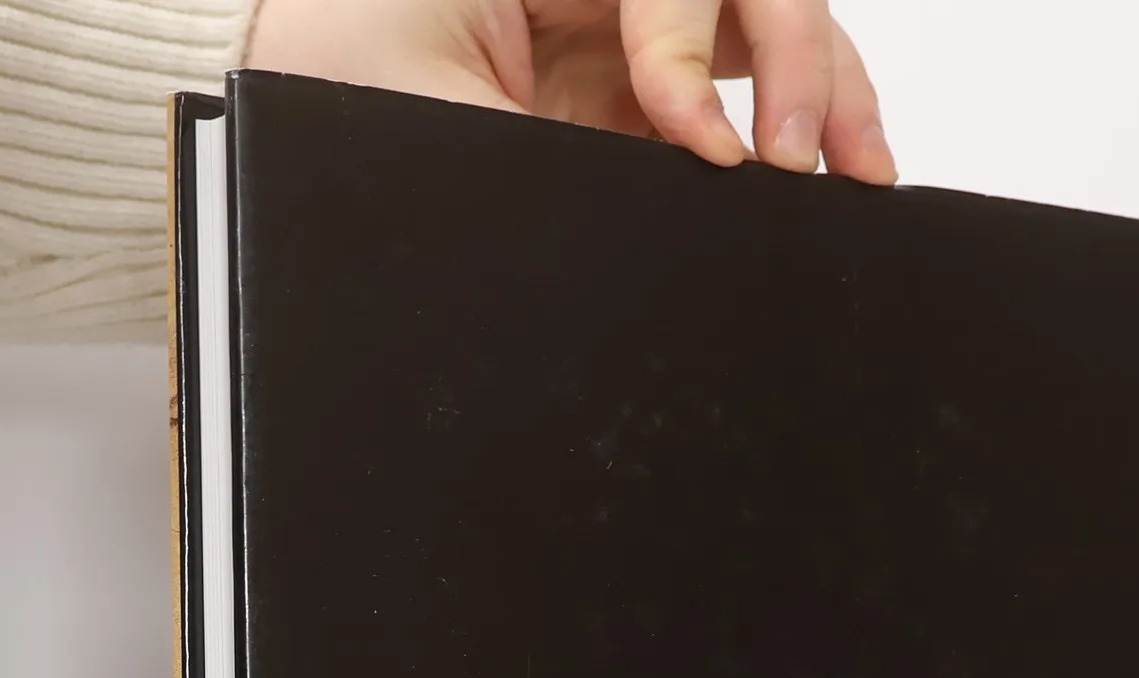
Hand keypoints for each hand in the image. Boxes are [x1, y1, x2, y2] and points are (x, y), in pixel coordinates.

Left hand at [246, 0, 895, 183]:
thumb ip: (550, 151)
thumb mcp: (431, 115)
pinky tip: (828, 177)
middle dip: (797, 54)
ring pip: (758, 29)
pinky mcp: (633, 110)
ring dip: (822, 87)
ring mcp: (620, 43)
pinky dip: (793, 129)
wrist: (278, 178)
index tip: (692, 136)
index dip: (694, 39)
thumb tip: (681, 188)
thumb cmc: (325, 105)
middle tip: (808, 153)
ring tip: (859, 169)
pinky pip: (736, 100)